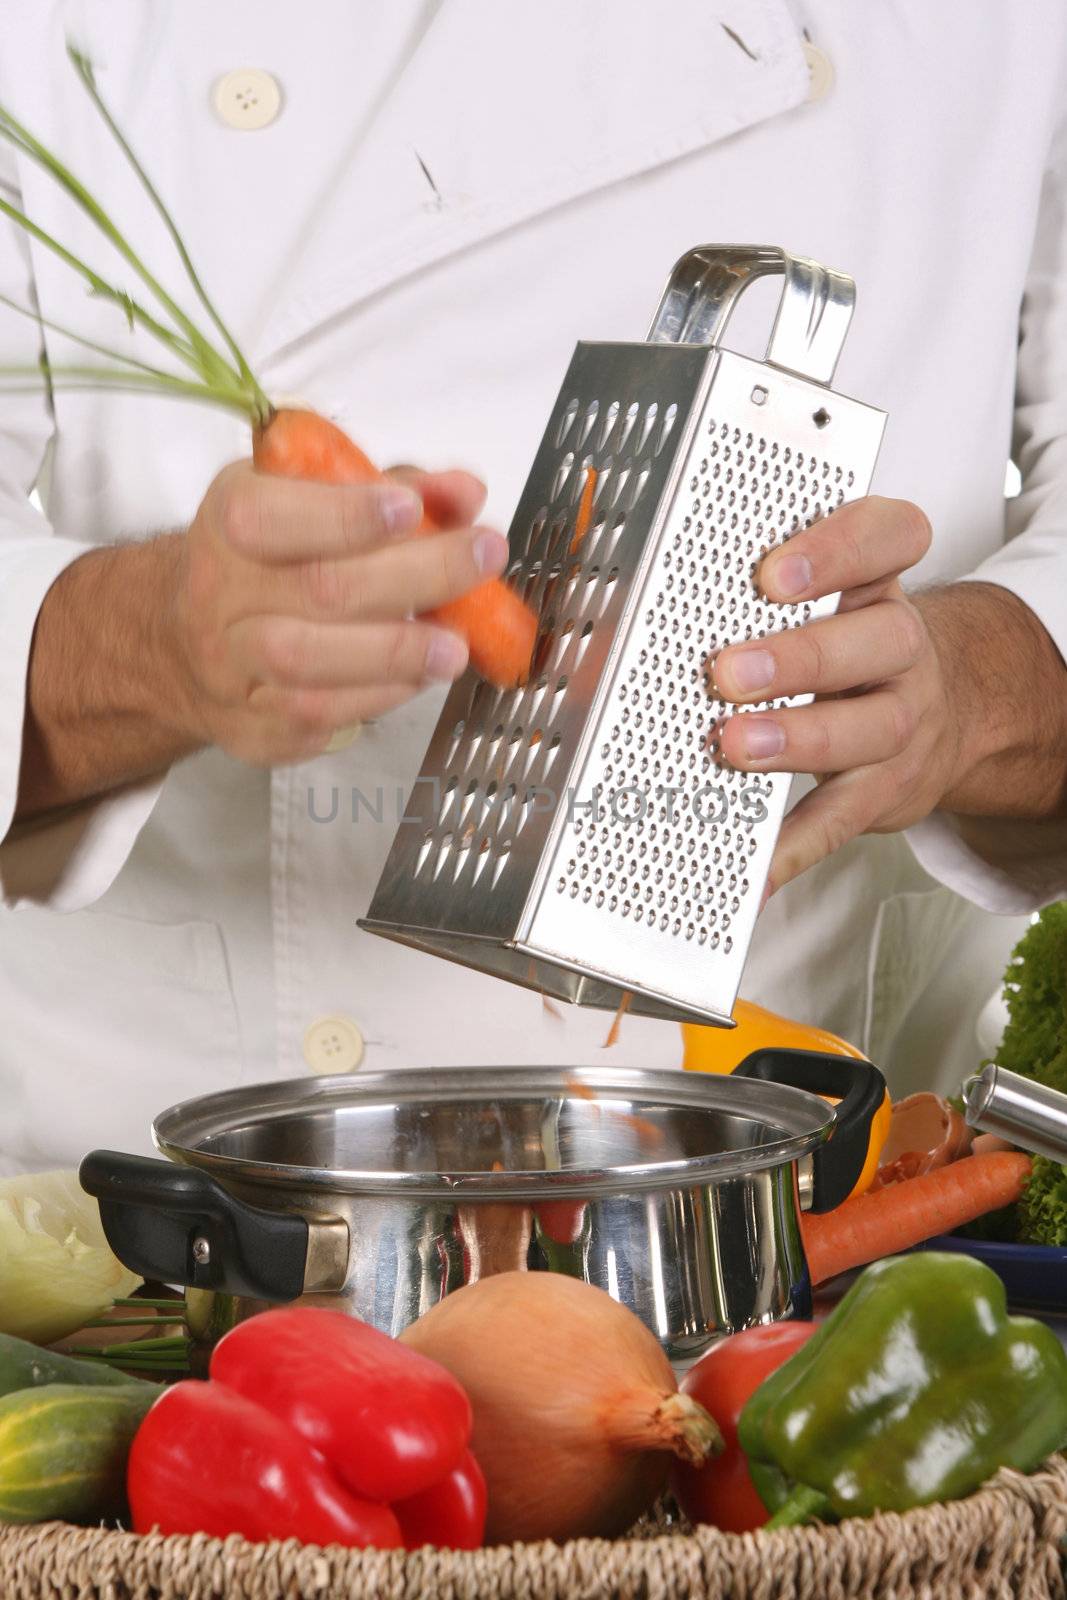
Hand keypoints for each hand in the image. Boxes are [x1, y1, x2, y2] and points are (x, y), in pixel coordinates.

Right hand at [170, 461, 506, 764]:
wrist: (186, 647)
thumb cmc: (266, 563)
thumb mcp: (310, 502)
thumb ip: (387, 488)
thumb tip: (463, 493)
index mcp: (230, 521)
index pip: (274, 516)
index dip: (347, 515)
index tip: (411, 508)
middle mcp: (219, 594)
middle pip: (319, 588)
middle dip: (415, 573)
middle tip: (481, 559)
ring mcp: (230, 668)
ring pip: (310, 663)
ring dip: (397, 652)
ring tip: (455, 644)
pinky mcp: (252, 728)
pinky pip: (320, 715)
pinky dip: (382, 694)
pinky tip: (418, 676)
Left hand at [710, 495, 940, 894]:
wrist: (947, 713)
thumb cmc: (851, 647)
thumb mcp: (822, 599)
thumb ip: (742, 595)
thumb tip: (611, 624)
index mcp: (876, 582)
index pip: (889, 537)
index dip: (838, 549)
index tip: (772, 572)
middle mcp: (899, 645)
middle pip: (877, 638)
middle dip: (799, 656)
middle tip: (728, 671)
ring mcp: (900, 719)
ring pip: (869, 727)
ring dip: (798, 739)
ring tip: (735, 747)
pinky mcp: (886, 789)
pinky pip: (841, 819)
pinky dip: (794, 847)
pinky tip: (754, 869)